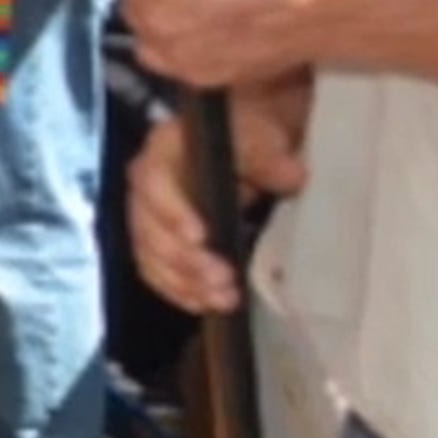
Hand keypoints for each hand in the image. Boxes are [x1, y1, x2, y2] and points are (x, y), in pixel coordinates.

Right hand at [127, 92, 310, 315]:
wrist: (247, 149)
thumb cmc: (249, 137)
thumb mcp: (261, 134)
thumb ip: (268, 154)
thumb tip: (291, 174)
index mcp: (163, 148)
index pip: (153, 182)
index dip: (172, 212)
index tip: (201, 237)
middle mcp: (146, 183)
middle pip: (148, 227)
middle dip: (183, 259)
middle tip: (222, 279)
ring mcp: (149, 216)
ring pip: (151, 255)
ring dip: (184, 282)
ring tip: (222, 299)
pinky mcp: (159, 243)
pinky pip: (157, 272)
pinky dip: (179, 291)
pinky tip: (204, 303)